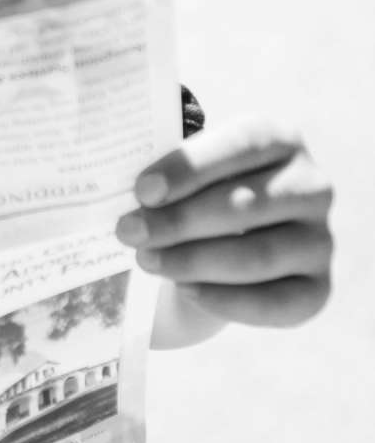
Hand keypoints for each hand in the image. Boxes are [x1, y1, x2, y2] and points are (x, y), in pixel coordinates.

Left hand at [117, 117, 332, 344]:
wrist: (229, 239)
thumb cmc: (198, 192)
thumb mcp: (188, 170)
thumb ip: (167, 175)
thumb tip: (122, 194)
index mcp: (282, 140)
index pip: (242, 144)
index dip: (190, 167)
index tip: (142, 191)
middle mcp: (313, 186)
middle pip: (245, 205)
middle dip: (179, 222)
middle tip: (128, 233)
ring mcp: (321, 240)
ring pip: (257, 256)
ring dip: (194, 262)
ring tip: (147, 261)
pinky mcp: (318, 288)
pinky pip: (274, 302)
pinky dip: (225, 299)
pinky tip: (186, 290)